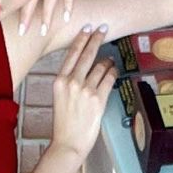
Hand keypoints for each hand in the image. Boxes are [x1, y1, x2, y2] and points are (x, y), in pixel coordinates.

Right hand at [50, 25, 116, 159]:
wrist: (68, 143)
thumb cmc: (64, 125)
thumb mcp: (59, 98)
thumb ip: (68, 83)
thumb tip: (81, 70)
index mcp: (59, 81)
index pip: (71, 54)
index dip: (81, 39)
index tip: (87, 29)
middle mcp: (72, 82)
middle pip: (87, 54)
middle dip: (96, 39)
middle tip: (103, 29)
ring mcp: (85, 90)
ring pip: (100, 67)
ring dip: (107, 61)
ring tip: (110, 59)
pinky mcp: (98, 99)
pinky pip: (109, 79)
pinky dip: (113, 73)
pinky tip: (114, 71)